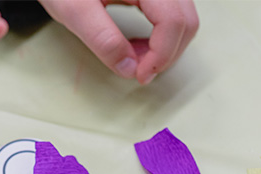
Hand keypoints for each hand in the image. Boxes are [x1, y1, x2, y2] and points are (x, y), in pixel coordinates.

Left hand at [38, 0, 197, 83]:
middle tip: (137, 72)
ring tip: (134, 58)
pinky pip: (174, 15)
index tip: (139, 76)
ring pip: (183, 19)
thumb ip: (102, 39)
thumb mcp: (75, 10)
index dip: (160, 55)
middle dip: (165, 54)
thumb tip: (130, 69)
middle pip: (185, 21)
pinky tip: (138, 45)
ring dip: (165, 47)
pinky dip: (162, 37)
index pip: (172, 21)